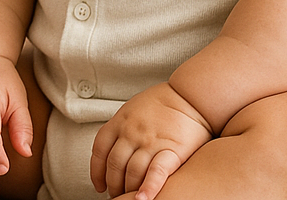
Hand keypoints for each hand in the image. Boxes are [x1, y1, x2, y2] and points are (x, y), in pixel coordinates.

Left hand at [90, 82, 212, 199]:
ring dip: (128, 190)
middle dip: (114, 185)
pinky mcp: (171, 151)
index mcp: (120, 121)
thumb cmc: (162, 103)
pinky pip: (156, 173)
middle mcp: (131, 132)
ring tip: (131, 199)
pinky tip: (144, 199)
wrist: (189, 96)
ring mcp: (150, 141)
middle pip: (114, 165)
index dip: (97, 171)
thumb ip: (121, 128)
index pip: (100, 150)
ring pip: (132, 172)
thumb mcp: (132, 109)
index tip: (100, 185)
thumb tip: (113, 149)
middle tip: (117, 196)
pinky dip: (148, 188)